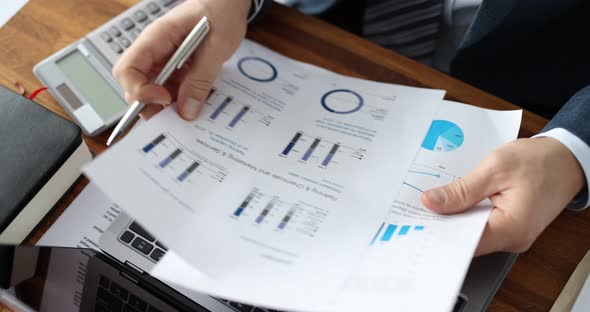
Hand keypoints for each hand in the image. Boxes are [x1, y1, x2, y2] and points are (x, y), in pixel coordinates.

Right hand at [112, 0, 250, 119]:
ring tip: (189, 111)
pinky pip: (170, 90)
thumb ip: (202, 78)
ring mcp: (163, 60)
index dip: (139, 91)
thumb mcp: (217, 45)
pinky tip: (195, 103)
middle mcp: (154, 50)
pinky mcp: (175, 68)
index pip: (127, 69)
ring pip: (152, 92)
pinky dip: (180, 101)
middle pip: (134, 85)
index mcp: (156, 38)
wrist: (228, 2)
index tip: (165, 100)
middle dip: (150, 105)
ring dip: (167, 106)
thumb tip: (187, 110)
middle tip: (175, 116)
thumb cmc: (221, 11)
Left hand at [421, 137, 585, 255]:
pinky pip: (481, 226)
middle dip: (442, 224)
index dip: (438, 232)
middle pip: (465, 240)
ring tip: (430, 203)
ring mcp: (512, 235)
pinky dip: (466, 214)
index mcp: (510, 230)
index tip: (415, 222)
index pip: (463, 243)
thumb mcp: (495, 168)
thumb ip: (462, 190)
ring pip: (471, 233)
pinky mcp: (510, 227)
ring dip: (453, 218)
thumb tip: (431, 202)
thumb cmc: (539, 161)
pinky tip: (451, 202)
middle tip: (416, 209)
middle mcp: (512, 240)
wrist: (567, 159)